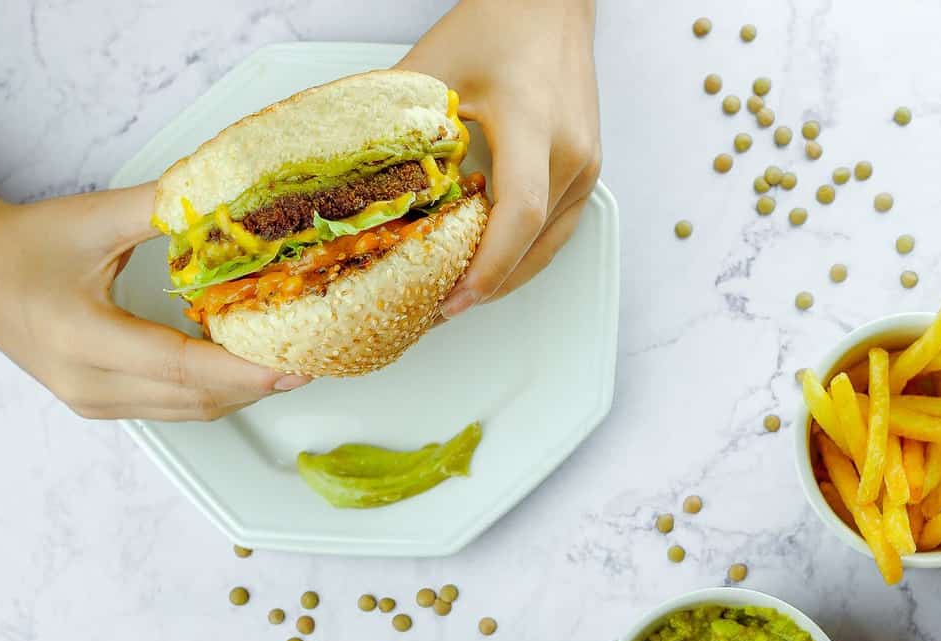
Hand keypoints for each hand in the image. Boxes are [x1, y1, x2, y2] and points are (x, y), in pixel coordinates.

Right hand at [0, 185, 308, 420]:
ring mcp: (90, 402)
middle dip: (255, 384)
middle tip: (307, 360)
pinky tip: (238, 368)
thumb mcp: (95, 219)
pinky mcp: (96, 406)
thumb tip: (225, 194)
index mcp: (82, 338)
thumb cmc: (27, 243)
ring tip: (283, 364)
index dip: (243, 370)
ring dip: (237, 392)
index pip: (181, 367)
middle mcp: (86, 383)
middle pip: (193, 399)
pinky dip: (209, 392)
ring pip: (186, 411)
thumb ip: (162, 208)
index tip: (293, 364)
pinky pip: (169, 408)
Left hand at [398, 0, 600, 315]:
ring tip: (458, 295)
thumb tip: (351, 181)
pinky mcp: (589, 171)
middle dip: (486, 284)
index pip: (518, 212)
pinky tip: (488, 266)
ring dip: (505, 276)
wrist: (549, 5)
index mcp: (534, 122)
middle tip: (437, 309)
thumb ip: (398, 127)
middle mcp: (572, 152)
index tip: (453, 299)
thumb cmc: (495, 26)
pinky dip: (523, 255)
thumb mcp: (433, 70)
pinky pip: (557, 230)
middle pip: (532, 243)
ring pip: (547, 246)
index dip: (487, 265)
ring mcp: (587, 165)